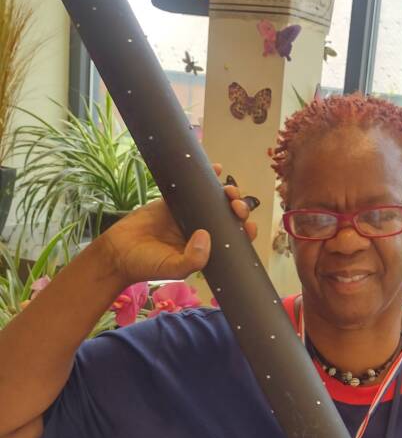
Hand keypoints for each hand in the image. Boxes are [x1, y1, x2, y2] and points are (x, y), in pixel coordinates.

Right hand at [98, 163, 257, 285]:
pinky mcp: (172, 201)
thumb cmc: (146, 265)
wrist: (116, 252)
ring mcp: (188, 215)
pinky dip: (204, 176)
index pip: (232, 240)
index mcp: (205, 250)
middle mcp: (200, 232)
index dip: (244, 232)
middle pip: (227, 217)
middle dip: (238, 209)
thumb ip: (192, 259)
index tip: (249, 226)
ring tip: (229, 190)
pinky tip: (216, 168)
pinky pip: (191, 186)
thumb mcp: (172, 269)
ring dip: (226, 193)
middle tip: (237, 206)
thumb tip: (206, 235)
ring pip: (213, 200)